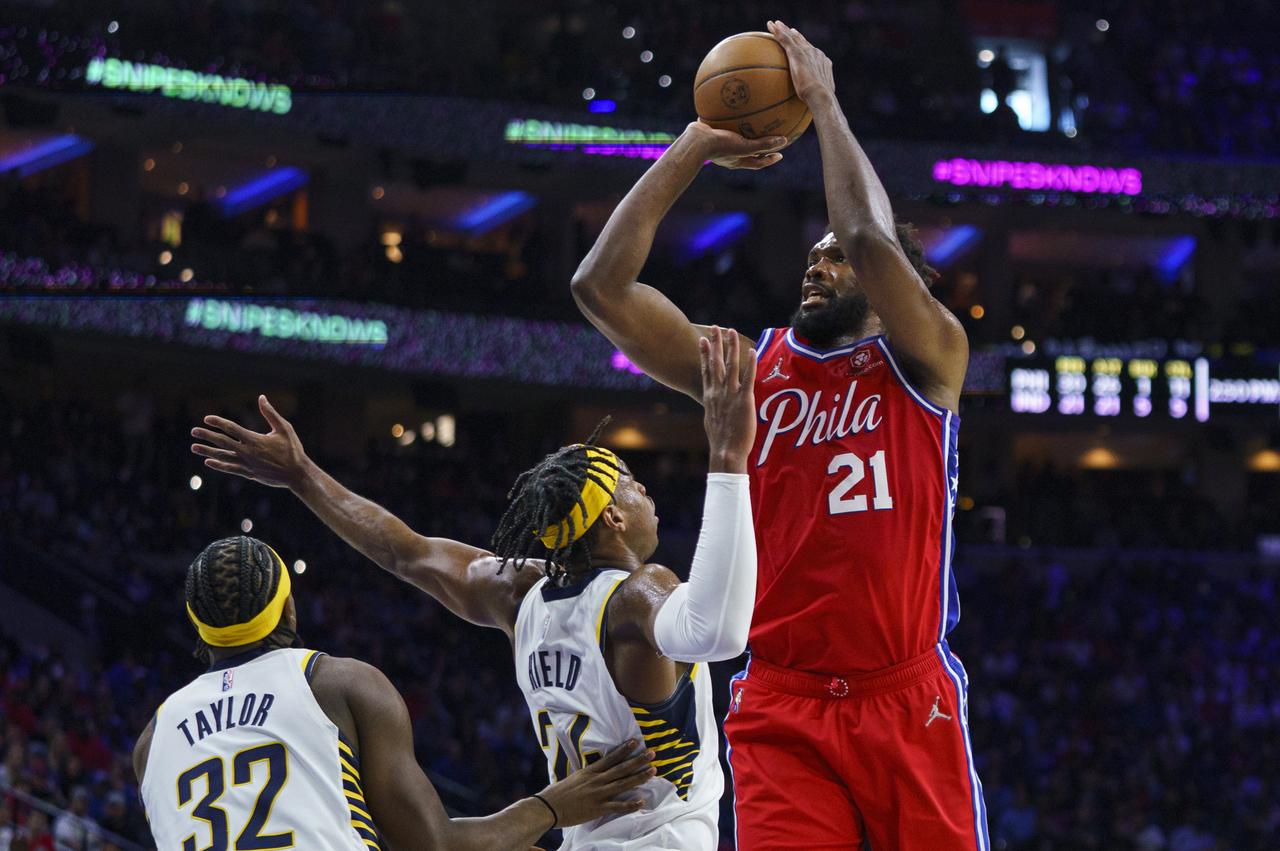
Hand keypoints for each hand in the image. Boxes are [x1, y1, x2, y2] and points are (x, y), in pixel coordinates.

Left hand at [191, 395, 307, 488]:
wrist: (297, 474)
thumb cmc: (293, 450)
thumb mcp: (284, 428)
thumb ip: (271, 413)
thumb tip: (261, 397)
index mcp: (255, 440)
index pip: (231, 428)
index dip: (218, 422)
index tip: (207, 418)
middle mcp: (247, 452)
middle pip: (222, 442)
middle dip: (206, 436)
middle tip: (193, 431)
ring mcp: (247, 464)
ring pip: (222, 457)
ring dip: (207, 451)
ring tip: (193, 447)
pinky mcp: (248, 474)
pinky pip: (229, 469)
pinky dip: (218, 465)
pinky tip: (208, 462)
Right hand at [536, 740, 654, 826]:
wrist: (548, 807)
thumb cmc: (558, 793)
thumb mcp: (574, 778)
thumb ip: (587, 774)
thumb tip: (595, 770)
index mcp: (590, 771)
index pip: (610, 757)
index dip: (624, 749)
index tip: (635, 741)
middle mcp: (596, 780)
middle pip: (621, 768)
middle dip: (638, 760)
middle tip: (652, 753)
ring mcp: (598, 794)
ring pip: (623, 784)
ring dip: (639, 777)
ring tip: (653, 771)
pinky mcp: (598, 808)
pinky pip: (617, 806)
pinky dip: (630, 805)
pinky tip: (642, 802)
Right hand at [683, 121, 785, 169]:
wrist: (695, 141)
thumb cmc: (720, 146)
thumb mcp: (744, 146)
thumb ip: (763, 144)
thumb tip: (783, 140)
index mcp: (737, 161)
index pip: (757, 163)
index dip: (769, 160)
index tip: (780, 155)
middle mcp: (729, 155)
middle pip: (747, 152)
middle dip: (757, 147)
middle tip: (768, 139)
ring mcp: (719, 145)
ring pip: (735, 138)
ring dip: (743, 132)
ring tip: (750, 122)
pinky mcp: (711, 134)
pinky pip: (723, 125)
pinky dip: (729, 119)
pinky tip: (733, 106)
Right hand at [700, 326, 756, 472]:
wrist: (725, 451)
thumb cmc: (720, 440)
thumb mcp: (711, 420)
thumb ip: (713, 407)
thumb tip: (713, 404)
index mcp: (709, 396)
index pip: (706, 370)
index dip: (704, 353)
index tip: (702, 339)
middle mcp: (717, 392)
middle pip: (716, 362)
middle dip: (716, 343)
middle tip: (714, 327)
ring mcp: (730, 396)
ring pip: (731, 366)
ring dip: (731, 347)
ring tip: (731, 331)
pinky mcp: (744, 401)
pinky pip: (748, 379)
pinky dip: (750, 364)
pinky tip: (752, 351)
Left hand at [768, 20, 834, 103]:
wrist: (821, 95)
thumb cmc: (820, 102)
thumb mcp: (817, 99)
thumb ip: (812, 99)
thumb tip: (808, 110)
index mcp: (823, 63)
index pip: (812, 53)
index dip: (806, 48)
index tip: (802, 45)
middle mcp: (816, 54)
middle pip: (804, 42)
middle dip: (796, 36)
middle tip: (790, 31)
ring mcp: (807, 52)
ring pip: (793, 37)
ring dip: (784, 29)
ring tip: (776, 24)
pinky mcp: (798, 53)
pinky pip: (785, 39)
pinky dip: (778, 32)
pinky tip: (770, 26)